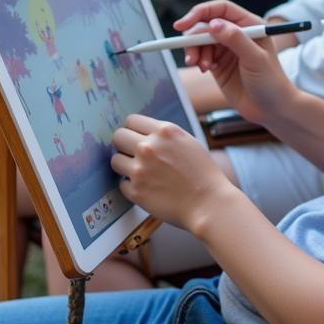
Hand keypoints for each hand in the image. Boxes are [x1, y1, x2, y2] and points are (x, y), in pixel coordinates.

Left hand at [111, 114, 236, 232]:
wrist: (208, 203)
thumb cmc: (203, 173)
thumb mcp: (187, 142)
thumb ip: (164, 135)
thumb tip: (143, 133)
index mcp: (164, 132)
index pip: (131, 120)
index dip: (132, 129)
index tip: (135, 137)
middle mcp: (149, 147)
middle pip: (118, 137)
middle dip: (123, 145)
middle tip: (132, 154)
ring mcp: (140, 169)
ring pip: (115, 160)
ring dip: (125, 166)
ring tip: (140, 173)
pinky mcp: (136, 191)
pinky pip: (122, 183)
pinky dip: (131, 187)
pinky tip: (147, 188)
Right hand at [174, 0, 298, 124]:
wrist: (272, 109)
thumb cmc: (271, 82)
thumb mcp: (255, 58)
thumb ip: (235, 39)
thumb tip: (213, 24)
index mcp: (249, 25)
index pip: (220, 9)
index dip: (200, 12)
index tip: (183, 24)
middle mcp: (236, 34)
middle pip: (206, 24)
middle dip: (194, 37)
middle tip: (191, 54)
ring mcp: (226, 49)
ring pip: (200, 40)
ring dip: (195, 51)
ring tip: (200, 65)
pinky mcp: (218, 64)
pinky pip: (201, 55)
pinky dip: (198, 60)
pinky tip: (204, 69)